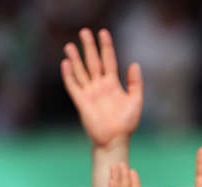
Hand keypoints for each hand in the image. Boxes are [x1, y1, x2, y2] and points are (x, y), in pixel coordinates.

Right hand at [61, 28, 142, 149]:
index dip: (106, 47)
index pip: (109, 60)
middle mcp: (100, 85)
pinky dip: (69, 75)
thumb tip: (134, 64)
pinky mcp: (81, 101)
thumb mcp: (136, 101)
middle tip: (85, 31)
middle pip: (93, 62)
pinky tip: (66, 63)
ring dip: (76, 58)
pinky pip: (73, 85)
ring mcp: (89, 92)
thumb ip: (135, 83)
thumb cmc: (126, 122)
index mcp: (113, 84)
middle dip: (89, 47)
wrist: (115, 140)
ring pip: (81, 71)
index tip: (103, 32)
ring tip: (70, 45)